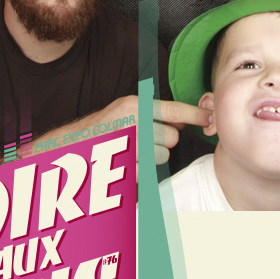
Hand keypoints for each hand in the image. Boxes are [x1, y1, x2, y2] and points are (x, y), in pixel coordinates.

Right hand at [59, 97, 206, 166]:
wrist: (67, 149)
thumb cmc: (100, 131)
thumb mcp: (126, 112)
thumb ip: (154, 114)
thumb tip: (185, 121)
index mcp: (134, 106)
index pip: (174, 110)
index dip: (196, 116)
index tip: (212, 120)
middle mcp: (132, 122)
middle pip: (172, 138)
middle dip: (164, 143)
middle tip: (142, 141)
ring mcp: (127, 145)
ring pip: (163, 156)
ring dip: (153, 158)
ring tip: (132, 152)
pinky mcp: (122, 167)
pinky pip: (148, 172)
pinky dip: (140, 171)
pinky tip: (125, 164)